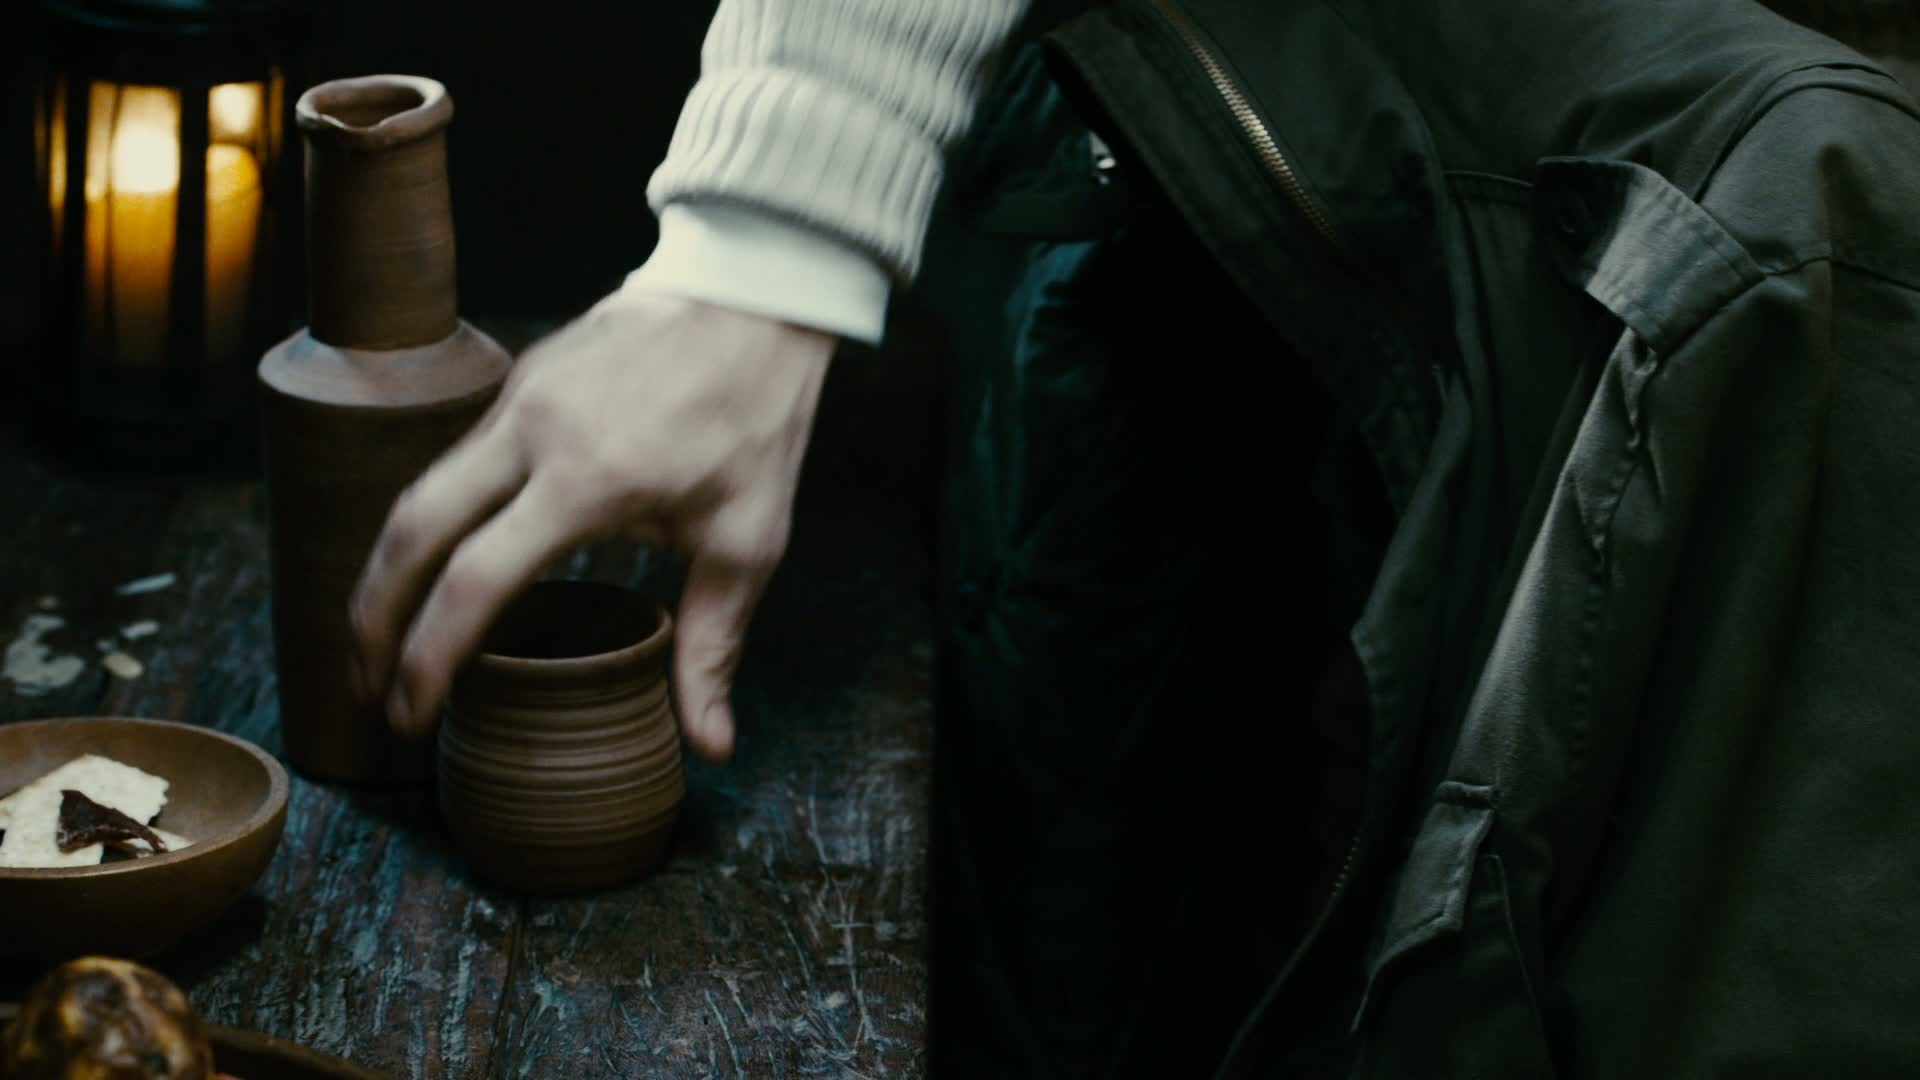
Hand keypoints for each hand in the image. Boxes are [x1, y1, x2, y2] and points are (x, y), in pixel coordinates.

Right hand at [349, 292, 833, 760]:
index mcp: (587, 481)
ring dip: (388, 567)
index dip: (426, 659)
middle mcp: (531, 434)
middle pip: (410, 532)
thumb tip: (708, 748)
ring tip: (381, 635)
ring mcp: (517, 397)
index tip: (410, 716)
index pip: (473, 584)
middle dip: (370, 618)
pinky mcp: (520, 376)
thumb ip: (714, 644)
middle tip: (365, 685)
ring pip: (418, 489)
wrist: (755, 302)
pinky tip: (432, 561)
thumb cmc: (757, 425)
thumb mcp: (749, 542)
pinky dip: (428, 518)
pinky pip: (454, 456)